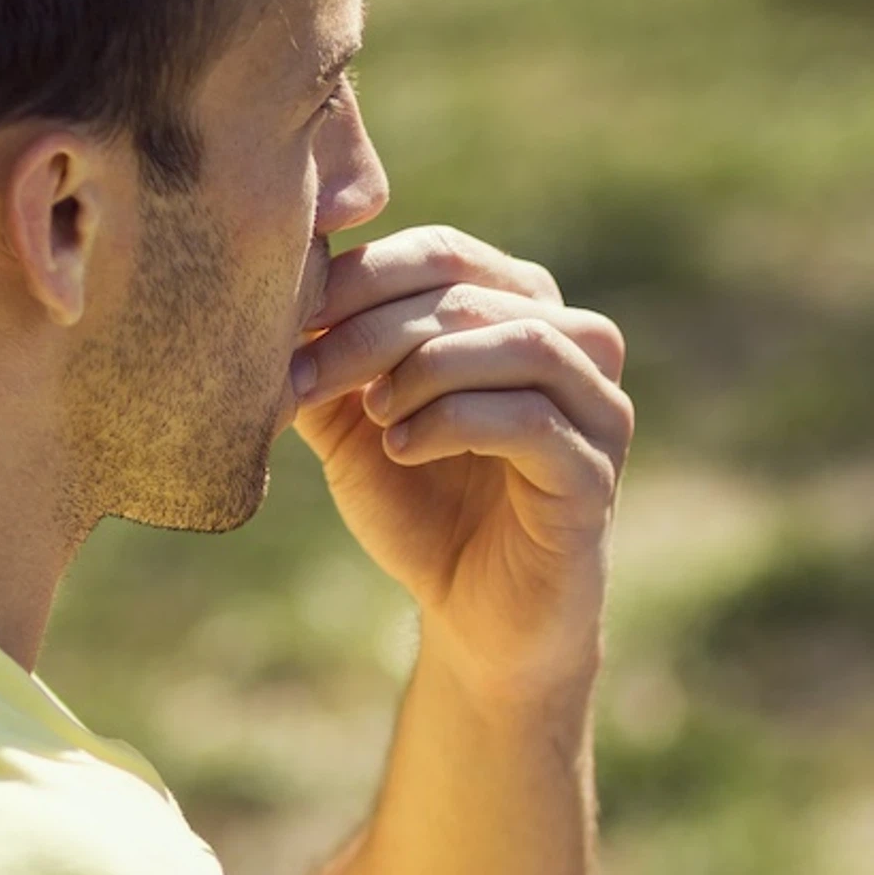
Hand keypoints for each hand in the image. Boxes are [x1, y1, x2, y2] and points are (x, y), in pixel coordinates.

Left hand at [295, 227, 632, 697]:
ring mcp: (598, 411)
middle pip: (475, 291)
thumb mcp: (355, 421)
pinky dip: (454, 422)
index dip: (361, 276)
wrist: (476, 621)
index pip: (445, 253)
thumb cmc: (423, 511)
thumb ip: (328, 357)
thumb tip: (275, 290)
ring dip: (426, 367)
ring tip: (371, 414)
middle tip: (307, 375)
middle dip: (374, 328)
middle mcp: (576, 349)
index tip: (289, 324)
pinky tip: (400, 449)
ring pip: (523, 341)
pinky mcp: (597, 476)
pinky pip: (533, 419)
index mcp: (522, 315)